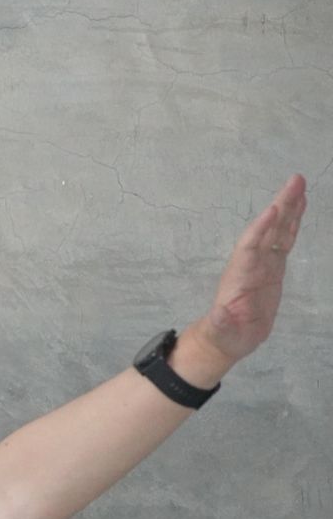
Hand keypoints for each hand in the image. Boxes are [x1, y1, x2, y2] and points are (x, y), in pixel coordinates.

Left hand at [189, 174, 307, 367]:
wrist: (225, 339)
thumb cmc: (223, 336)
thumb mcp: (222, 332)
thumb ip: (221, 323)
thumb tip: (219, 315)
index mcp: (240, 276)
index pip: (250, 248)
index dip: (261, 230)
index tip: (273, 210)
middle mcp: (250, 264)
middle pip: (267, 230)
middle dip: (281, 206)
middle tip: (294, 180)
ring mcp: (262, 264)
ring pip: (278, 230)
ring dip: (289, 208)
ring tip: (299, 185)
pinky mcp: (273, 268)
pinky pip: (284, 241)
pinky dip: (293, 224)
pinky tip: (300, 207)